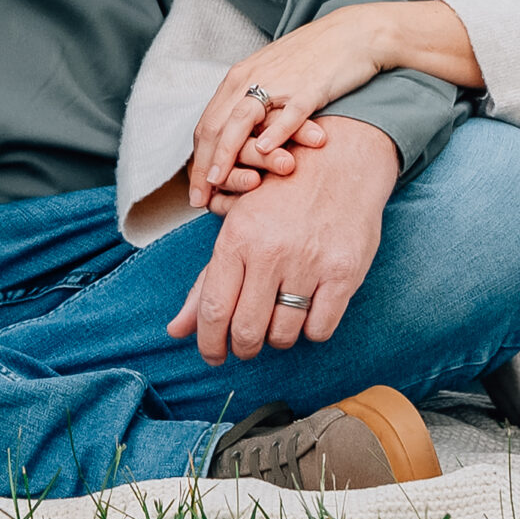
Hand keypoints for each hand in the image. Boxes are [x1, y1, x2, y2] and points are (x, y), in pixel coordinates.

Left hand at [169, 116, 398, 364]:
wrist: (339, 162)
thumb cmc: (280, 197)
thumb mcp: (236, 227)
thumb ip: (206, 281)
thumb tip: (175, 331)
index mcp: (236, 237)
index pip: (213, 309)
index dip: (209, 343)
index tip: (213, 356)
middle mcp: (270, 251)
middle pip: (247, 330)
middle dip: (243, 348)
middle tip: (246, 345)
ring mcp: (310, 262)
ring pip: (284, 334)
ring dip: (278, 337)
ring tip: (278, 319)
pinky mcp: (344, 272)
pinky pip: (320, 329)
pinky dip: (311, 329)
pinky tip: (308, 310)